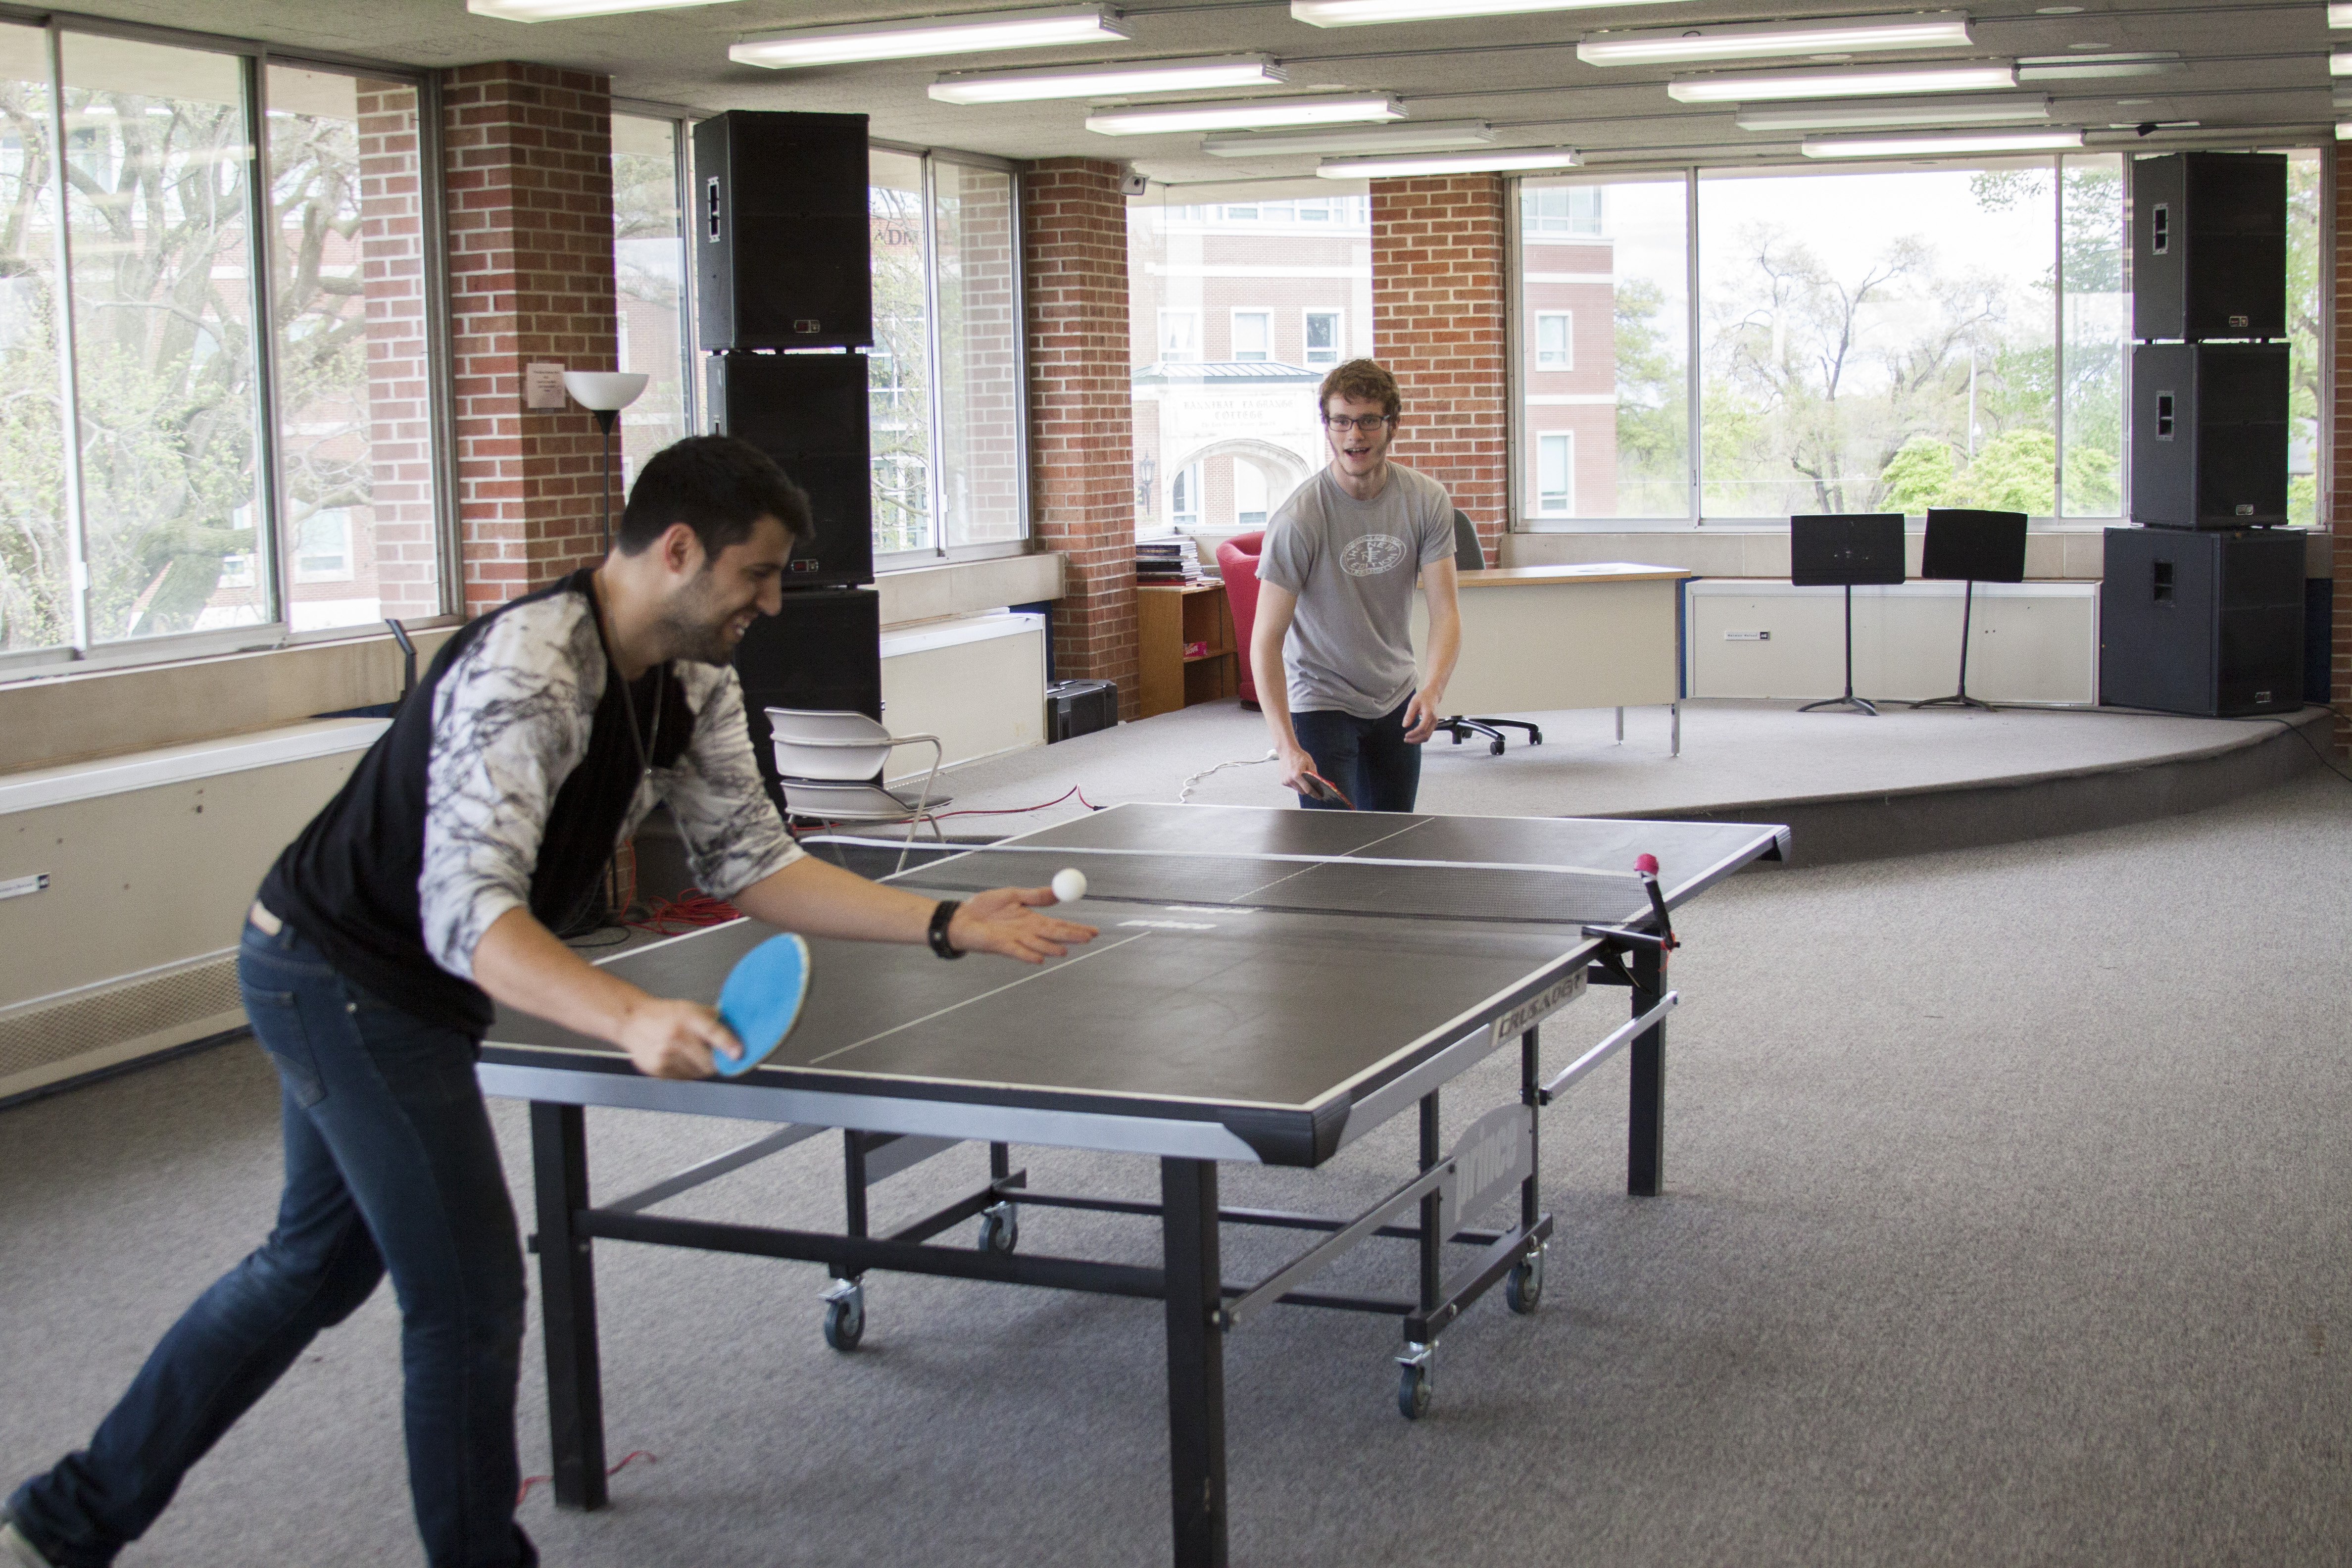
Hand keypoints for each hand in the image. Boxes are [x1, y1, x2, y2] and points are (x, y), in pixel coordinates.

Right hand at [614, 995, 736, 1078]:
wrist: (632, 1021)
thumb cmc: (663, 1014)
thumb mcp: (690, 1008)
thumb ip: (714, 1019)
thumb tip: (738, 1030)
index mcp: (688, 1018)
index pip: (713, 1032)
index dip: (728, 1044)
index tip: (738, 1053)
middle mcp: (676, 1036)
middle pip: (709, 1061)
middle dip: (718, 1062)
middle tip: (719, 1057)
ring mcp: (665, 1054)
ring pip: (698, 1073)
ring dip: (703, 1068)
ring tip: (693, 1054)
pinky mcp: (658, 1069)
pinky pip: (684, 1078)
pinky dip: (688, 1072)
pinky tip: (680, 1058)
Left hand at [948, 886, 1097, 963]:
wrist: (961, 917)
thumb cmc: (984, 907)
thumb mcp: (1012, 895)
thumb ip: (1034, 896)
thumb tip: (1057, 893)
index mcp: (1031, 919)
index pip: (1059, 924)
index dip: (1076, 928)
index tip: (1093, 931)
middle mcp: (1027, 932)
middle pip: (1054, 935)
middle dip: (1071, 937)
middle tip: (1088, 938)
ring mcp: (1016, 941)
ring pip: (1039, 945)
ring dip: (1051, 948)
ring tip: (1065, 950)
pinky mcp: (1001, 946)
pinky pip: (1018, 952)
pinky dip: (1028, 954)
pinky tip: (1040, 957)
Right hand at [1274, 743, 1318, 793]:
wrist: (1287, 751)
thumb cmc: (1298, 756)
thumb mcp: (1310, 763)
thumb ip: (1314, 774)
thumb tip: (1318, 784)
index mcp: (1297, 775)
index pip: (1308, 789)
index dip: (1314, 794)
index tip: (1319, 797)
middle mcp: (1290, 779)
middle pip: (1302, 792)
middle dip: (1308, 790)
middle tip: (1312, 786)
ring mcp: (1285, 781)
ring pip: (1297, 789)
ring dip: (1301, 786)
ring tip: (1302, 778)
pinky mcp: (1282, 781)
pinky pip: (1292, 786)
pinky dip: (1295, 784)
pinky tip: (1295, 776)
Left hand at [1401, 689, 1444, 744]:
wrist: (1433, 695)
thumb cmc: (1423, 697)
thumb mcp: (1414, 703)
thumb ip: (1409, 714)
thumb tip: (1405, 726)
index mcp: (1429, 714)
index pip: (1422, 728)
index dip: (1414, 734)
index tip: (1406, 735)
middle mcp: (1434, 720)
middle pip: (1425, 735)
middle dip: (1415, 739)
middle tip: (1405, 739)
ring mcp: (1435, 723)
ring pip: (1427, 737)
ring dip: (1417, 740)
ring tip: (1408, 739)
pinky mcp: (1433, 725)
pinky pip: (1428, 735)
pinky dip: (1420, 738)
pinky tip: (1413, 737)